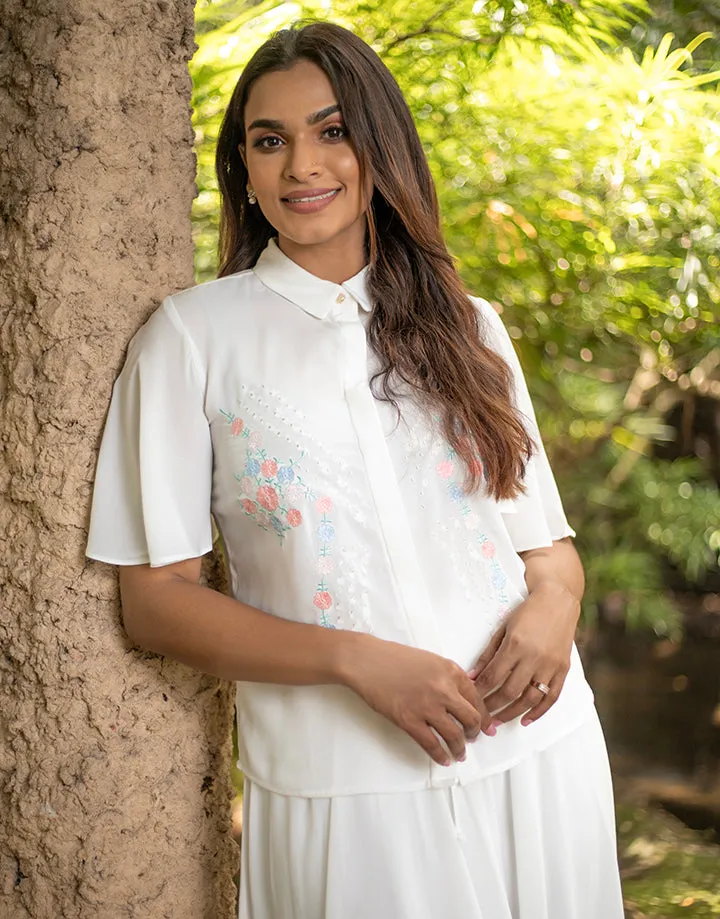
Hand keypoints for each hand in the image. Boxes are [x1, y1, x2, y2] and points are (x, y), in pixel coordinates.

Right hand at [344, 634, 494, 765]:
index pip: (477, 698)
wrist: (367, 661)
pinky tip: (443, 759)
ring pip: (454, 735)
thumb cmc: (395, 658)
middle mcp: (444, 689)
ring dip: (460, 748)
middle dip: (475, 733)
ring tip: (459, 754)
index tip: (487, 727)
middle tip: (473, 739)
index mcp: (451, 671)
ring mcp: (427, 706)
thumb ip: (447, 678)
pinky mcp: (409, 720)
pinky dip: (440, 755)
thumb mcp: (430, 660)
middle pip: (471, 719)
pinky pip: (432, 744)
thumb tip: (462, 699)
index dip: (485, 716)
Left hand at [468, 580, 579, 725]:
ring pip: (530, 699)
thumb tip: (473, 676)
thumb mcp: (502, 629)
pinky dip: (539, 712)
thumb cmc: (527, 613)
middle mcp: (534, 657)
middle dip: (492, 707)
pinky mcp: (563, 670)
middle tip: (481, 717)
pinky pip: (551, 697)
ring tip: (498, 721)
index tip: (471, 700)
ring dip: (512, 713)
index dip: (480, 691)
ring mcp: (550, 665)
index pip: (493, 676)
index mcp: (515, 645)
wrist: (557, 602)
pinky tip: (526, 720)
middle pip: (509, 691)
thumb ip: (488, 654)